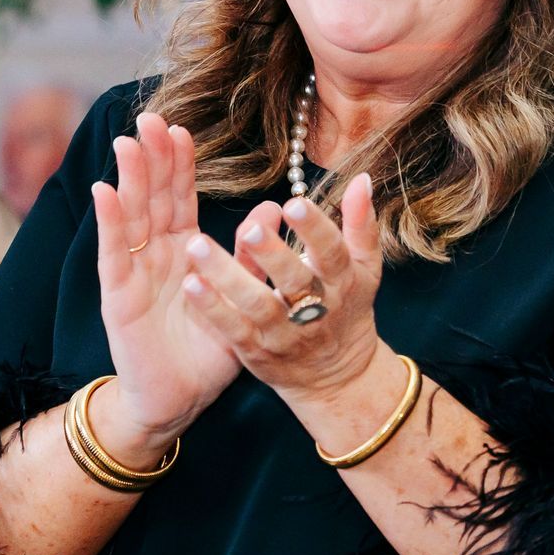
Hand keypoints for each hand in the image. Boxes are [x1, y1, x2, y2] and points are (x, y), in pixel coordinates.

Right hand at [89, 113, 239, 461]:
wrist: (176, 400)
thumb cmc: (208, 351)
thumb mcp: (240, 298)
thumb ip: (252, 256)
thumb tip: (274, 209)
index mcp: (185, 250)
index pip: (181, 198)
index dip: (179, 164)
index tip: (181, 128)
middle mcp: (156, 254)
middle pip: (152, 196)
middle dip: (150, 158)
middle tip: (150, 118)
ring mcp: (134, 271)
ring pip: (131, 215)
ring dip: (128, 179)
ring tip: (128, 143)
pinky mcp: (119, 295)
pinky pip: (114, 252)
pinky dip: (109, 221)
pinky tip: (105, 191)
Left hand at [179, 172, 384, 406]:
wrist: (336, 377)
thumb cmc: (347, 309)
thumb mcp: (362, 268)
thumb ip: (360, 224)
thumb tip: (361, 178)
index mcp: (342, 282)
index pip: (331, 254)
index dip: (315, 230)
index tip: (293, 204)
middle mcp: (315, 309)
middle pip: (294, 281)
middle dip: (271, 254)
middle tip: (248, 226)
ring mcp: (283, 332)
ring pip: (256, 304)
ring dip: (227, 276)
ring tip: (198, 245)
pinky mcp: (256, 350)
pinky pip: (232, 329)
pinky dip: (212, 308)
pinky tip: (191, 284)